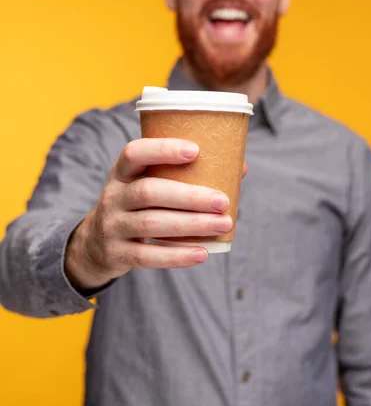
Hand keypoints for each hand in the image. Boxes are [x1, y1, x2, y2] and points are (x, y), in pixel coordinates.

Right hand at [65, 138, 244, 289]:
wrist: (96, 245)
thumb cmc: (137, 206)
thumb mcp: (148, 183)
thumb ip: (185, 174)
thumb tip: (239, 167)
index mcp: (122, 172)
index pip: (134, 153)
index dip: (162, 149)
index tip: (195, 150)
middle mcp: (113, 196)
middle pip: (149, 192)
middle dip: (189, 196)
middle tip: (223, 201)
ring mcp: (112, 226)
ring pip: (151, 224)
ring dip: (191, 225)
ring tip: (223, 224)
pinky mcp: (117, 254)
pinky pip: (147, 256)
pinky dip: (177, 256)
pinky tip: (202, 253)